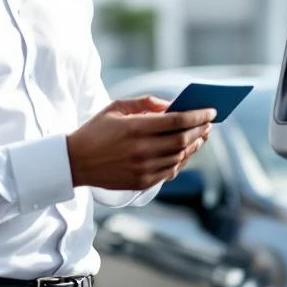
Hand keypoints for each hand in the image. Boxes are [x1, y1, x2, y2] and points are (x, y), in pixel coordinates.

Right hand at [66, 96, 214, 189]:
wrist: (75, 162)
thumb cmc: (96, 130)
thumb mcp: (116, 108)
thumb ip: (145, 103)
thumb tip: (172, 105)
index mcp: (135, 128)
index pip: (177, 121)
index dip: (197, 116)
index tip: (211, 111)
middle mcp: (141, 150)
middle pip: (182, 140)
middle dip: (200, 130)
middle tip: (209, 123)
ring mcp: (143, 169)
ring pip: (179, 157)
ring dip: (194, 146)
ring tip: (201, 136)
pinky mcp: (142, 183)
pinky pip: (170, 172)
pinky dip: (182, 161)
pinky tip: (186, 151)